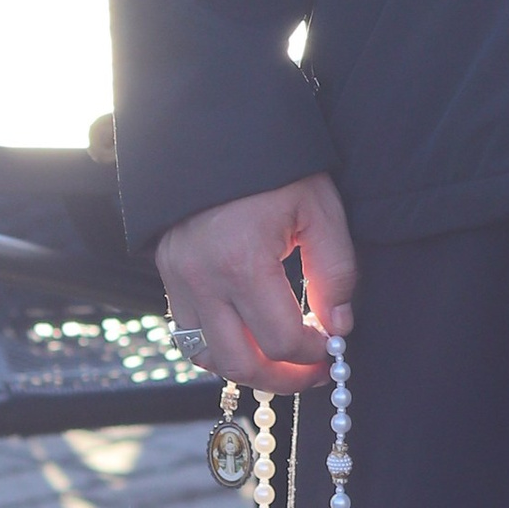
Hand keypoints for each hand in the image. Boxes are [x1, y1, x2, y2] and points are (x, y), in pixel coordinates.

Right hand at [156, 173, 354, 391]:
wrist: (217, 129)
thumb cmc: (275, 165)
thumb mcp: (320, 208)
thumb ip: (336, 271)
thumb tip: (340, 326)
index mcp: (241, 262)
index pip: (282, 340)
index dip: (315, 353)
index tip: (335, 345)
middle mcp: (202, 278)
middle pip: (242, 363)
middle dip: (285, 378)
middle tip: (315, 373)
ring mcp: (178, 278)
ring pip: (209, 358)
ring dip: (250, 369)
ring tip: (284, 362)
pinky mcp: (168, 274)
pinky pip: (188, 335)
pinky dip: (219, 349)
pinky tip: (249, 339)